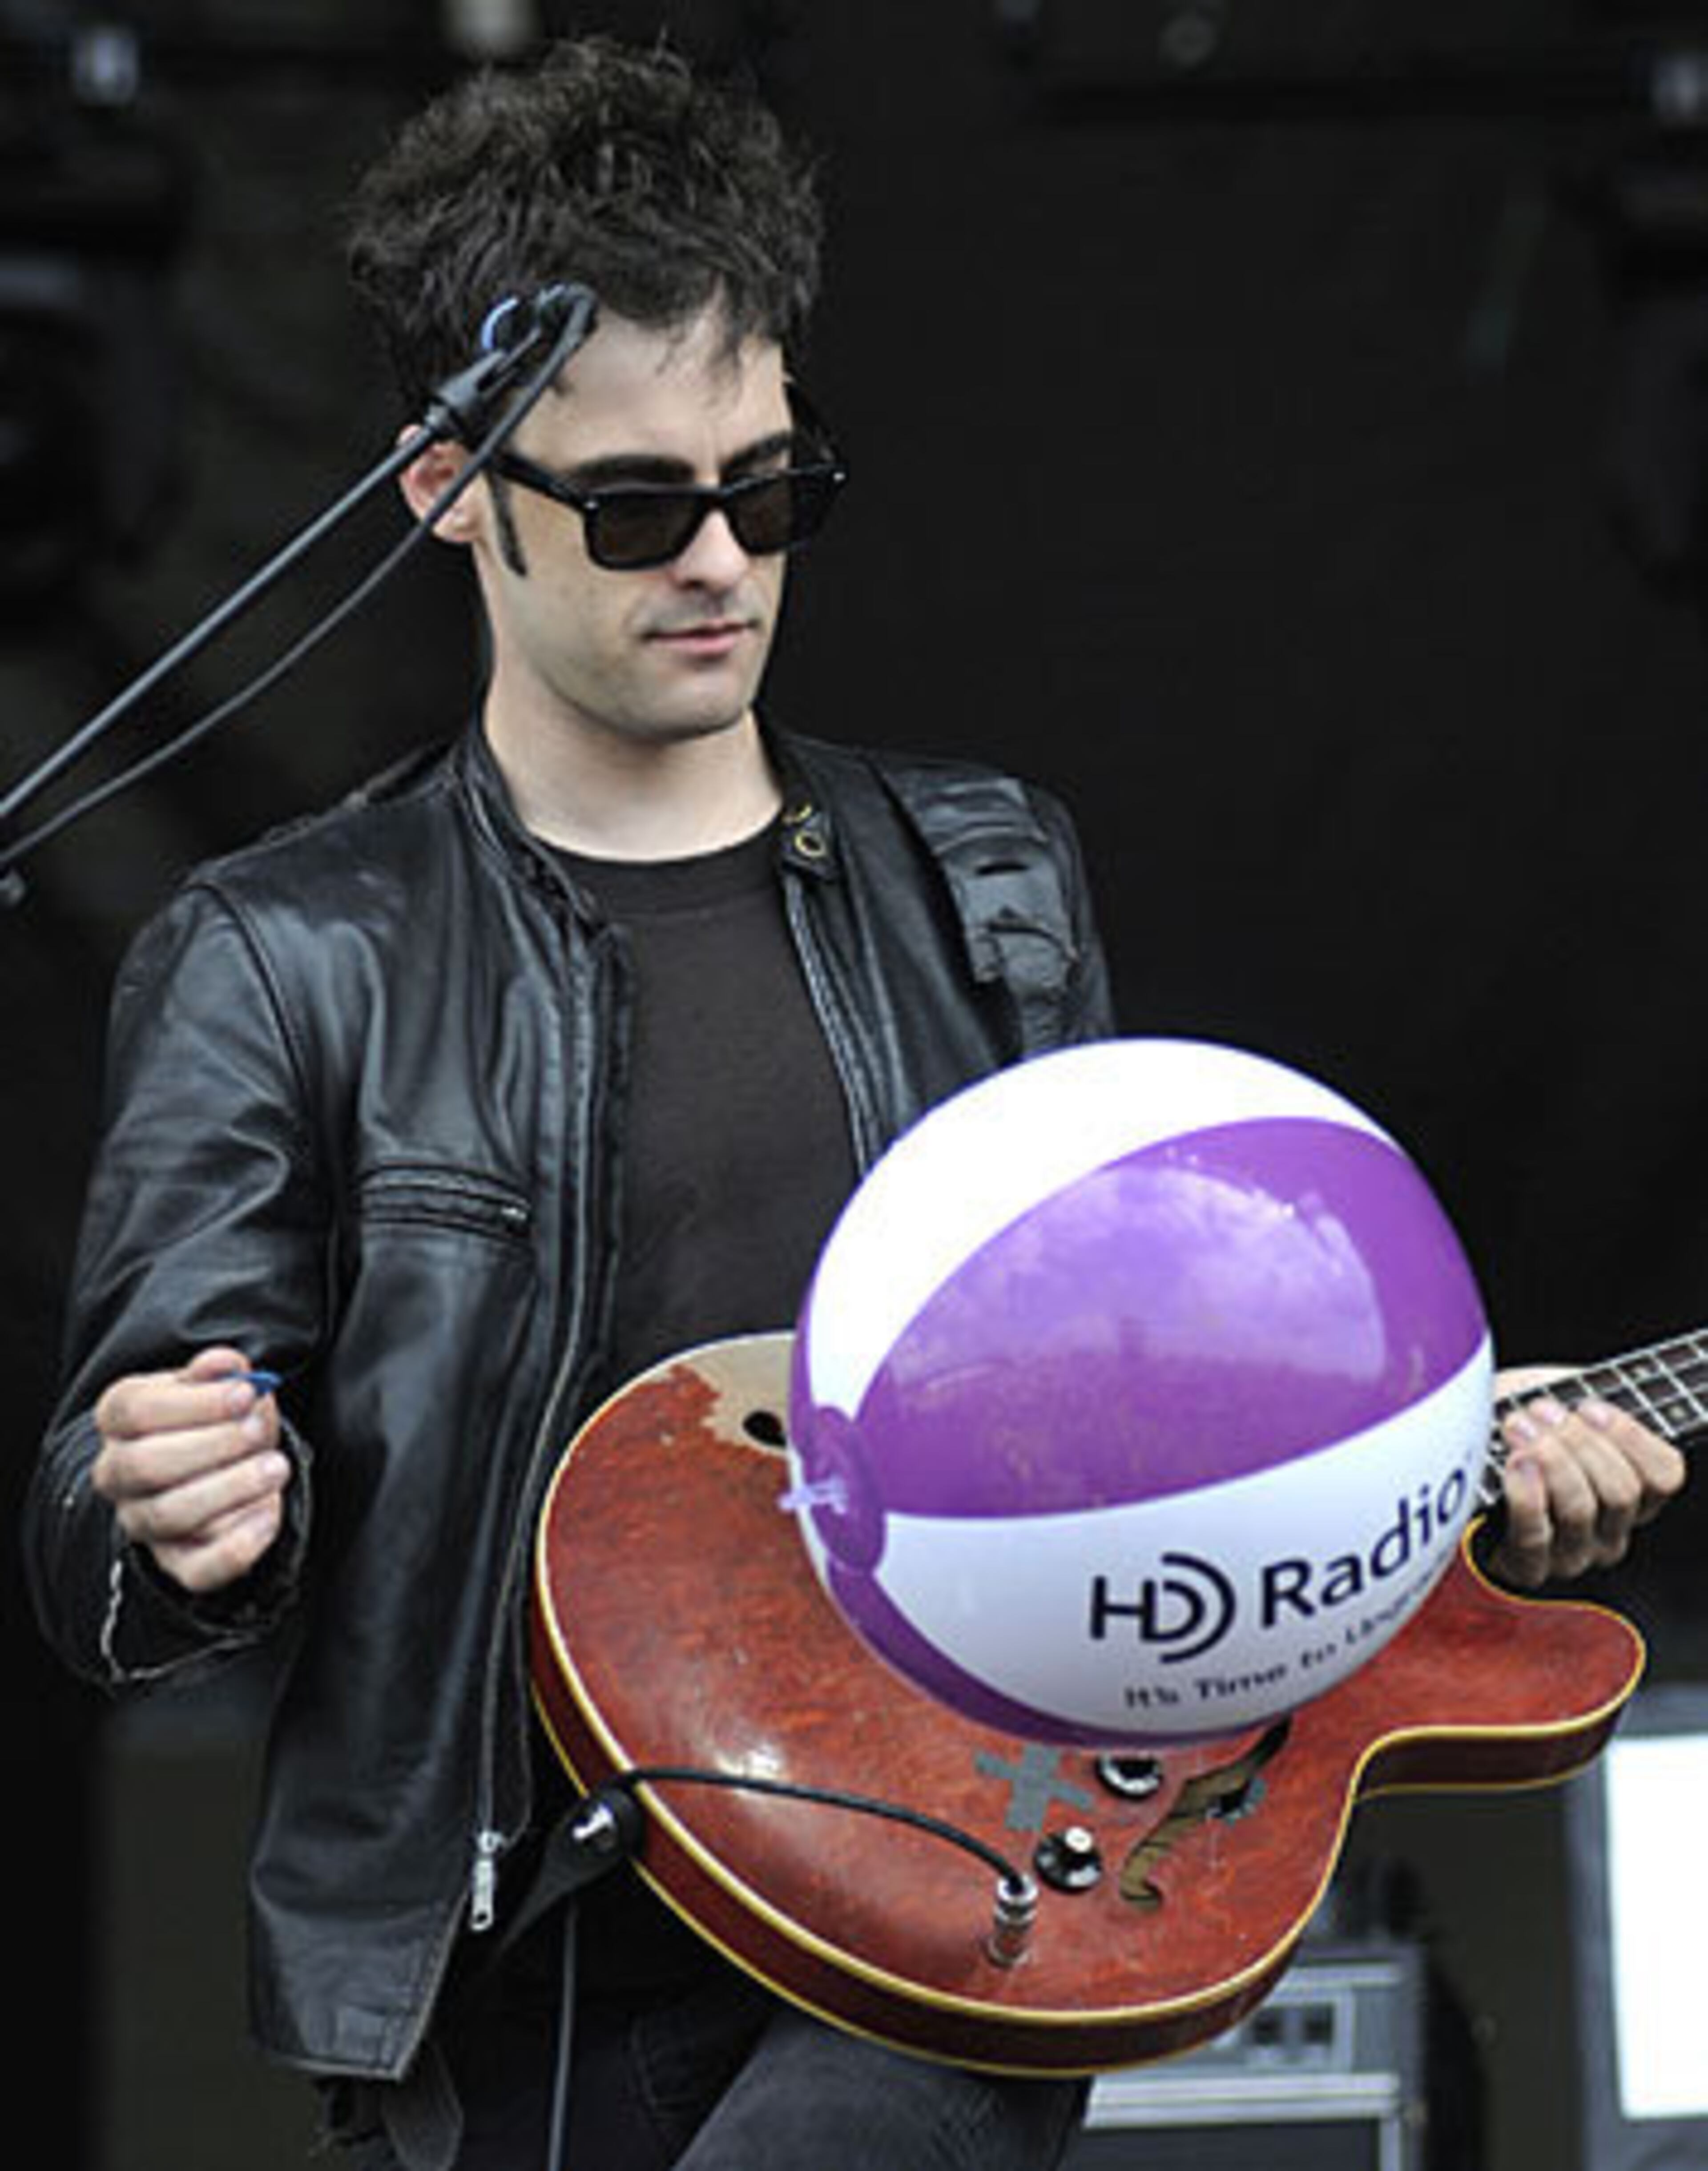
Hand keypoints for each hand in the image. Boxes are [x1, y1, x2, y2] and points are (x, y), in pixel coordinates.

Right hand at [92, 1346, 289, 1596]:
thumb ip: (220, 1374)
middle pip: (145, 1464)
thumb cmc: (218, 1420)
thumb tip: (225, 1365)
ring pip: (171, 1513)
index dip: (194, 1403)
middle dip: (212, 1445)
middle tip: (258, 1431)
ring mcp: (143, 1521)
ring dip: (231, 1487)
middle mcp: (119, 1473)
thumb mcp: (219, 1388)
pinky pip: (198, 1570)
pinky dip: (238, 1548)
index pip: (134, 1410)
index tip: (245, 1393)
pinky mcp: (177, 1562)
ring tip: (276, 1467)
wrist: (223, 1468)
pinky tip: (269, 1515)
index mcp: (120, 1420)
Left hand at [1491, 1365, 1685, 1587]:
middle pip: (1621, 1491)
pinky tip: (1514, 1464)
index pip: (1663, 1475)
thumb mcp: (1554, 1408)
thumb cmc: (1512, 1437)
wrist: (1456, 1471)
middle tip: (1540, 1412)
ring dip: (1549, 1459)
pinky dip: (1526, 1496)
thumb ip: (1578, 1404)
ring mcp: (1571, 1555)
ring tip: (1517, 1427)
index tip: (1588, 1406)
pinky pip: (1536, 1537)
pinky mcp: (1527, 1567)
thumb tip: (1579, 1393)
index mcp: (1630, 1496)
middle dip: (1578, 1442)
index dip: (1630, 1436)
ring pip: (1581, 1509)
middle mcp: (1608, 1533)